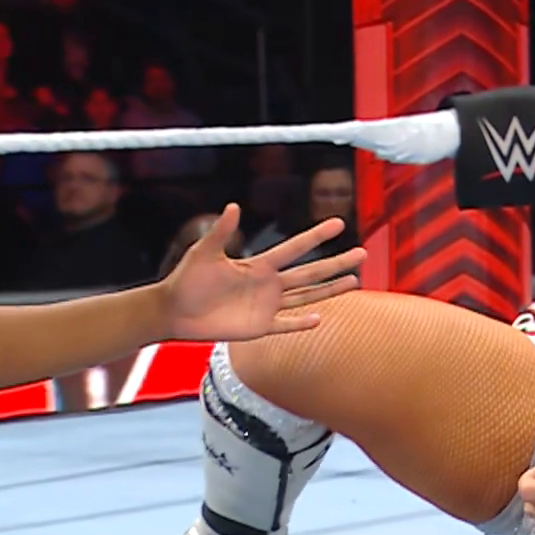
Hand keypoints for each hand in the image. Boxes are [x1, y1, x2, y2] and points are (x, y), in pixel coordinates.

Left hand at [158, 204, 364, 341]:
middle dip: (337, 263)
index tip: (338, 223)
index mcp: (259, 265)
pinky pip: (287, 324)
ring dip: (331, 289)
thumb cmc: (186, 279)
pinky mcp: (261, 327)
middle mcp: (269, 284)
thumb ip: (221, 232)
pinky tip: (322, 318)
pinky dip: (303, 323)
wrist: (173, 311)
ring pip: (308, 296)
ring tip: (355, 280)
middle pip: (311, 272)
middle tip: (362, 253)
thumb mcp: (204, 252)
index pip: (295, 248)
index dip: (317, 236)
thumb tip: (233, 206)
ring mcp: (268, 306)